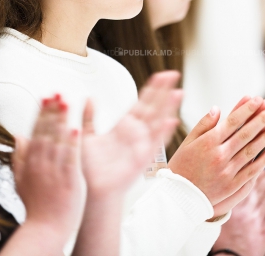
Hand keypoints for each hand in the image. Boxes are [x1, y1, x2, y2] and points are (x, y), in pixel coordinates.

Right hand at [13, 95, 82, 238]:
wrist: (45, 228)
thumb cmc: (37, 207)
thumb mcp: (20, 180)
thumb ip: (20, 157)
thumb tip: (17, 136)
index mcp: (30, 162)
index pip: (35, 132)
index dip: (41, 113)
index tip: (45, 98)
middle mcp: (41, 163)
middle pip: (45, 131)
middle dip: (51, 111)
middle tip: (56, 93)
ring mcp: (54, 170)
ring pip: (57, 140)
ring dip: (61, 120)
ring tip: (65, 102)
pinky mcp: (68, 178)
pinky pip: (70, 157)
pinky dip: (72, 143)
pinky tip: (75, 129)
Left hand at [81, 71, 181, 197]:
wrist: (90, 191)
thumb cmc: (89, 169)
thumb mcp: (86, 136)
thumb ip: (88, 116)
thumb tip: (89, 98)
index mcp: (124, 127)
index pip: (141, 102)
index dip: (152, 88)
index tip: (161, 74)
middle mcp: (135, 134)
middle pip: (153, 107)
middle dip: (163, 91)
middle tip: (173, 74)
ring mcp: (140, 146)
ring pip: (157, 122)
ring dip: (168, 108)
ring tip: (178, 92)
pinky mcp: (141, 159)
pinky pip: (154, 144)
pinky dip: (162, 132)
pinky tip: (171, 121)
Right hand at [168, 96, 264, 216]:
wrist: (178, 197)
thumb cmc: (181, 166)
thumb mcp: (187, 142)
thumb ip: (203, 124)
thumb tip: (217, 108)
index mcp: (207, 142)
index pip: (232, 122)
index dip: (246, 110)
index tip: (258, 99)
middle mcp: (219, 155)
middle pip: (244, 134)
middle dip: (260, 120)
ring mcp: (226, 171)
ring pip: (251, 151)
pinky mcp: (231, 185)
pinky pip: (251, 170)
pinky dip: (264, 159)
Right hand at [211, 165, 264, 255]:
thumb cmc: (219, 242)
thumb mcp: (217, 218)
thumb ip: (223, 203)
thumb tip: (223, 188)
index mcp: (235, 207)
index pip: (247, 184)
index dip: (256, 171)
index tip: (260, 161)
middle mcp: (248, 212)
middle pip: (262, 190)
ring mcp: (257, 221)